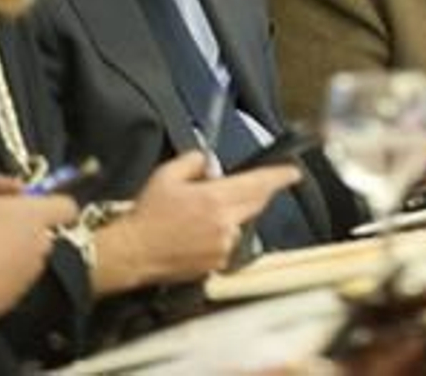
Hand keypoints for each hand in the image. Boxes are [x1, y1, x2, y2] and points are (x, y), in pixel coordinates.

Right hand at [0, 178, 78, 316]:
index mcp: (37, 215)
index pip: (66, 206)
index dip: (50, 202)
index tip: (30, 203)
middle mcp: (42, 243)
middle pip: (42, 231)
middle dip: (21, 227)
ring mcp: (31, 271)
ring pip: (27, 256)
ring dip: (9, 251)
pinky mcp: (16, 294)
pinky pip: (12, 279)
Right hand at [92, 151, 298, 295]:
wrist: (132, 253)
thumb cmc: (147, 216)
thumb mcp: (166, 175)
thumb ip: (194, 162)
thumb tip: (210, 164)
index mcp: (215, 200)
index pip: (259, 184)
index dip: (280, 177)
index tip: (293, 172)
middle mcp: (225, 224)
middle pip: (256, 203)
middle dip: (257, 192)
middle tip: (242, 187)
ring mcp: (223, 247)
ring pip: (241, 224)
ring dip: (233, 215)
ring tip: (201, 216)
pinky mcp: (216, 264)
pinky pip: (229, 244)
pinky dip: (221, 235)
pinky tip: (197, 233)